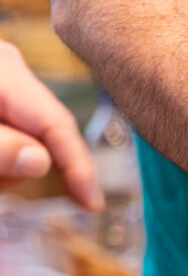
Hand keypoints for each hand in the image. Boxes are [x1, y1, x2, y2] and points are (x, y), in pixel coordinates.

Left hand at [0, 41, 99, 209]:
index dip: (78, 168)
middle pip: (44, 135)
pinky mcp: (0, 97)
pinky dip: (2, 156)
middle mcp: (9, 72)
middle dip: (25, 171)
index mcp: (3, 71)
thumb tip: (39, 162)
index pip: (59, 125)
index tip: (91, 205)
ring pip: (27, 139)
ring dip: (7, 168)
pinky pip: (13, 135)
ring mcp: (4, 85)